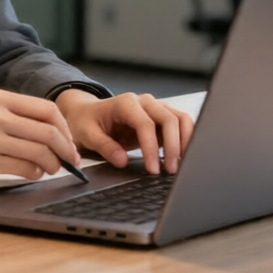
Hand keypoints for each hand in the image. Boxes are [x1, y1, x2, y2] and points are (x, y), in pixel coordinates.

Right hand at [0, 90, 80, 178]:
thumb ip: (14, 114)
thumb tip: (54, 132)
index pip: (46, 109)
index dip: (64, 128)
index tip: (69, 142)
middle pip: (48, 132)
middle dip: (65, 149)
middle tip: (71, 161)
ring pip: (39, 152)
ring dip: (53, 164)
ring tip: (51, 169)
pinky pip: (23, 168)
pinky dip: (35, 173)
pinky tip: (33, 173)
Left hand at [54, 90, 194, 174]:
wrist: (88, 114)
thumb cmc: (87, 122)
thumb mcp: (87, 134)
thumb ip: (104, 146)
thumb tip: (122, 161)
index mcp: (125, 103)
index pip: (146, 124)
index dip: (151, 147)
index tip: (153, 169)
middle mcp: (144, 102)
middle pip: (169, 119)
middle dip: (173, 146)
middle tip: (171, 171)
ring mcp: (155, 108)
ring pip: (181, 119)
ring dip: (184, 142)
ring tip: (179, 165)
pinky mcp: (162, 118)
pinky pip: (181, 125)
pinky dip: (185, 140)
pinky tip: (181, 157)